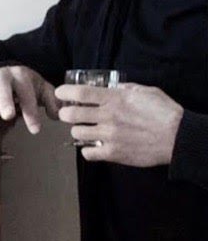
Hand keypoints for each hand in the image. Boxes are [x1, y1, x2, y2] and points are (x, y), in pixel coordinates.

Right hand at [0, 65, 60, 133]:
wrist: (4, 68)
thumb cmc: (23, 84)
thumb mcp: (41, 88)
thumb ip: (52, 101)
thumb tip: (57, 115)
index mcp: (22, 77)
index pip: (27, 96)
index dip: (31, 113)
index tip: (35, 129)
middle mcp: (4, 76)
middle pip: (4, 88)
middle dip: (6, 101)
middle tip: (8, 115)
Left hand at [57, 83, 183, 166]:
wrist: (179, 138)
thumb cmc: (166, 113)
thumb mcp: (147, 92)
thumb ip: (126, 88)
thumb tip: (114, 87)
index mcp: (115, 99)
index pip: (80, 92)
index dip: (64, 91)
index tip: (60, 92)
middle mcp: (108, 116)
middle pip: (71, 114)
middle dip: (66, 113)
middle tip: (70, 114)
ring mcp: (110, 136)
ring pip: (76, 133)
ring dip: (78, 131)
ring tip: (86, 131)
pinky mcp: (114, 153)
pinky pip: (88, 153)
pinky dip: (88, 150)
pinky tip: (95, 147)